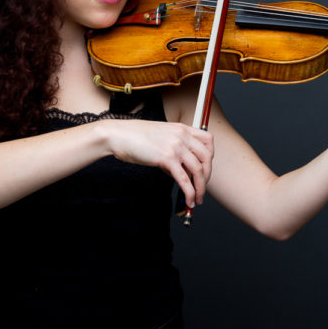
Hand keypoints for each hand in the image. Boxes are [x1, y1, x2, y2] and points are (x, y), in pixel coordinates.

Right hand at [98, 119, 213, 207]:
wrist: (117, 135)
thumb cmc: (134, 137)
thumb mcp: (160, 137)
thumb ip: (174, 149)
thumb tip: (180, 170)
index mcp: (182, 128)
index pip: (208, 140)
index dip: (210, 157)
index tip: (205, 168)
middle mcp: (182, 135)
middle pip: (207, 157)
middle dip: (207, 176)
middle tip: (202, 187)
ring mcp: (175, 146)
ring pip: (198, 170)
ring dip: (200, 188)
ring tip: (197, 199)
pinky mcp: (166, 159)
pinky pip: (184, 179)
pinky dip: (189, 193)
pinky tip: (189, 200)